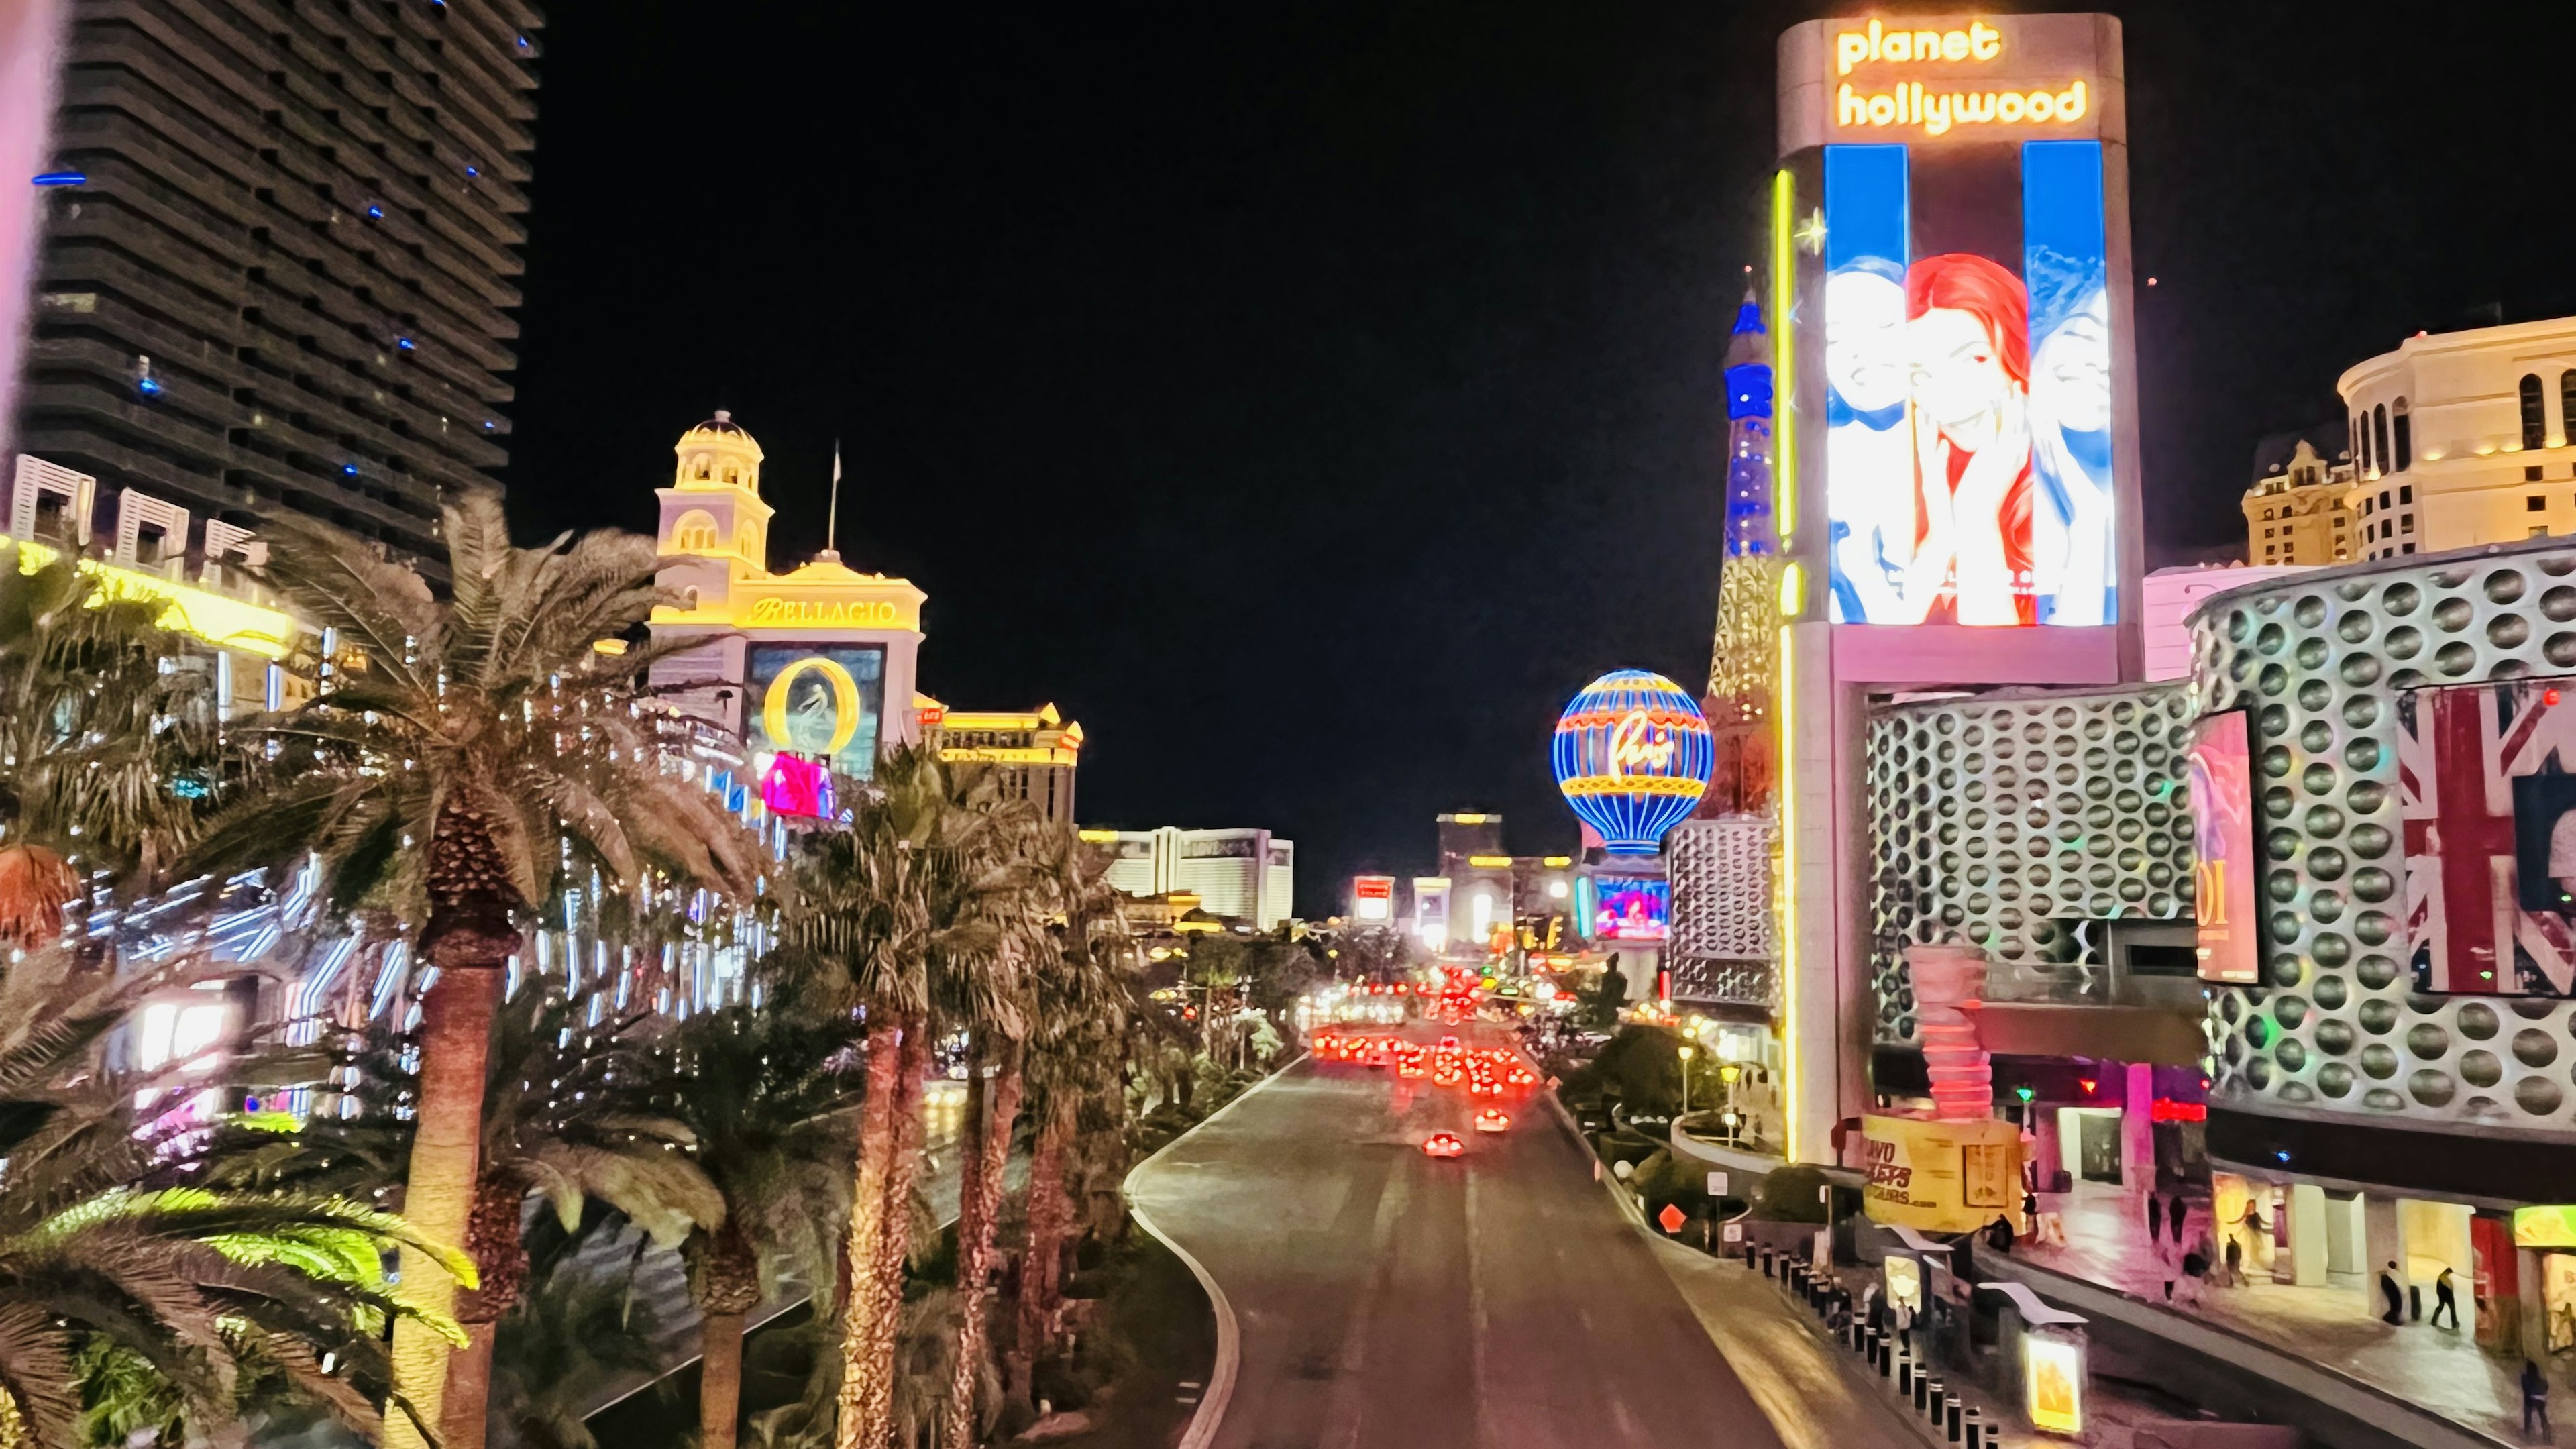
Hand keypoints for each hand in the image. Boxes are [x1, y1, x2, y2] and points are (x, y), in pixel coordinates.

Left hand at [1955, 392, 2029, 521]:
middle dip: (2022, 404)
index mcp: (2017, 461)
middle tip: (2021, 387)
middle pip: (2021, 424)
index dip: (2026, 415)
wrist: (1978, 515)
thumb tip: (1999, 452)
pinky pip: (1991, 429)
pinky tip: (1990, 401)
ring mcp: (2002, 455)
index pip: (2025, 432)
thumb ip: (2001, 462)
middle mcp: (2014, 456)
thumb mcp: (1997, 476)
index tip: (2025, 400)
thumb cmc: (1984, 500)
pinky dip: (1992, 414)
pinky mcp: (1988, 455)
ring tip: (2011, 388)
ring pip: (2010, 424)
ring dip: (2010, 404)